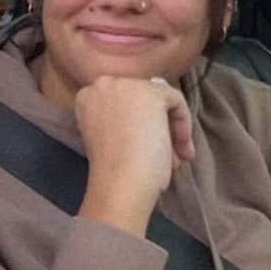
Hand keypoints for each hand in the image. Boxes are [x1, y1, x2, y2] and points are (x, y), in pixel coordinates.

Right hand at [72, 76, 195, 237]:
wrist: (119, 184)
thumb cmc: (114, 172)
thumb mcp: (112, 138)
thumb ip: (127, 119)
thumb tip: (158, 106)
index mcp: (87, 97)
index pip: (124, 100)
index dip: (140, 124)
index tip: (146, 148)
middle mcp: (102, 84)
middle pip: (143, 97)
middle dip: (159, 126)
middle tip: (169, 156)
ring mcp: (126, 85)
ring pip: (162, 99)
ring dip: (172, 130)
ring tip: (175, 159)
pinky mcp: (150, 92)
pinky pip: (176, 101)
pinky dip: (183, 125)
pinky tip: (181, 150)